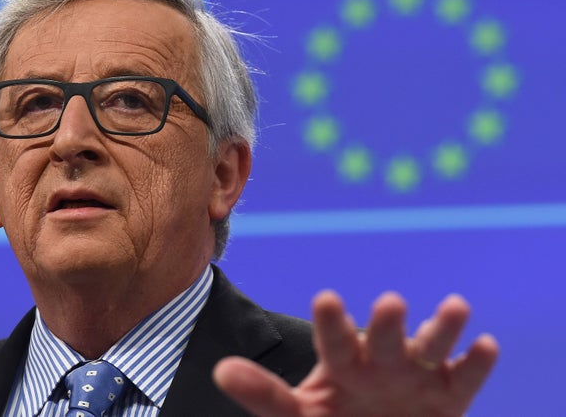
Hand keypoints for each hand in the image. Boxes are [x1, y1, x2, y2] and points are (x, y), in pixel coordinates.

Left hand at [213, 291, 498, 416]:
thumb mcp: (297, 413)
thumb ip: (262, 393)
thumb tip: (220, 370)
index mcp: (342, 361)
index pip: (334, 340)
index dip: (331, 322)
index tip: (327, 298)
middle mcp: (380, 359)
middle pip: (385, 338)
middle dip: (388, 323)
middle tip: (390, 303)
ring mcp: (417, 372)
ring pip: (431, 345)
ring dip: (442, 327)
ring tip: (455, 307)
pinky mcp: (450, 393)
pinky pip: (465, 376)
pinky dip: (475, 362)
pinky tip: (483, 345)